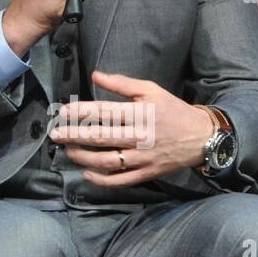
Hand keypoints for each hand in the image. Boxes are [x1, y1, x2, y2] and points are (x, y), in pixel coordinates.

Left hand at [50, 70, 215, 186]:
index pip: (105, 112)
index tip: (63, 112)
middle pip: (101, 138)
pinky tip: (86, 173)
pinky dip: (101, 179)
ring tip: (68, 150)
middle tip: (55, 134)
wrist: (202, 137)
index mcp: (141, 113)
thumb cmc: (174, 111)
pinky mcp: (146, 174)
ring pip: (107, 161)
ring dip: (83, 157)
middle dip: (74, 136)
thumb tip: (96, 75)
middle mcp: (140, 137)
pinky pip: (120, 180)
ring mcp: (142, 158)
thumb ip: (122, 84)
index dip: (81, 112)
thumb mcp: (152, 90)